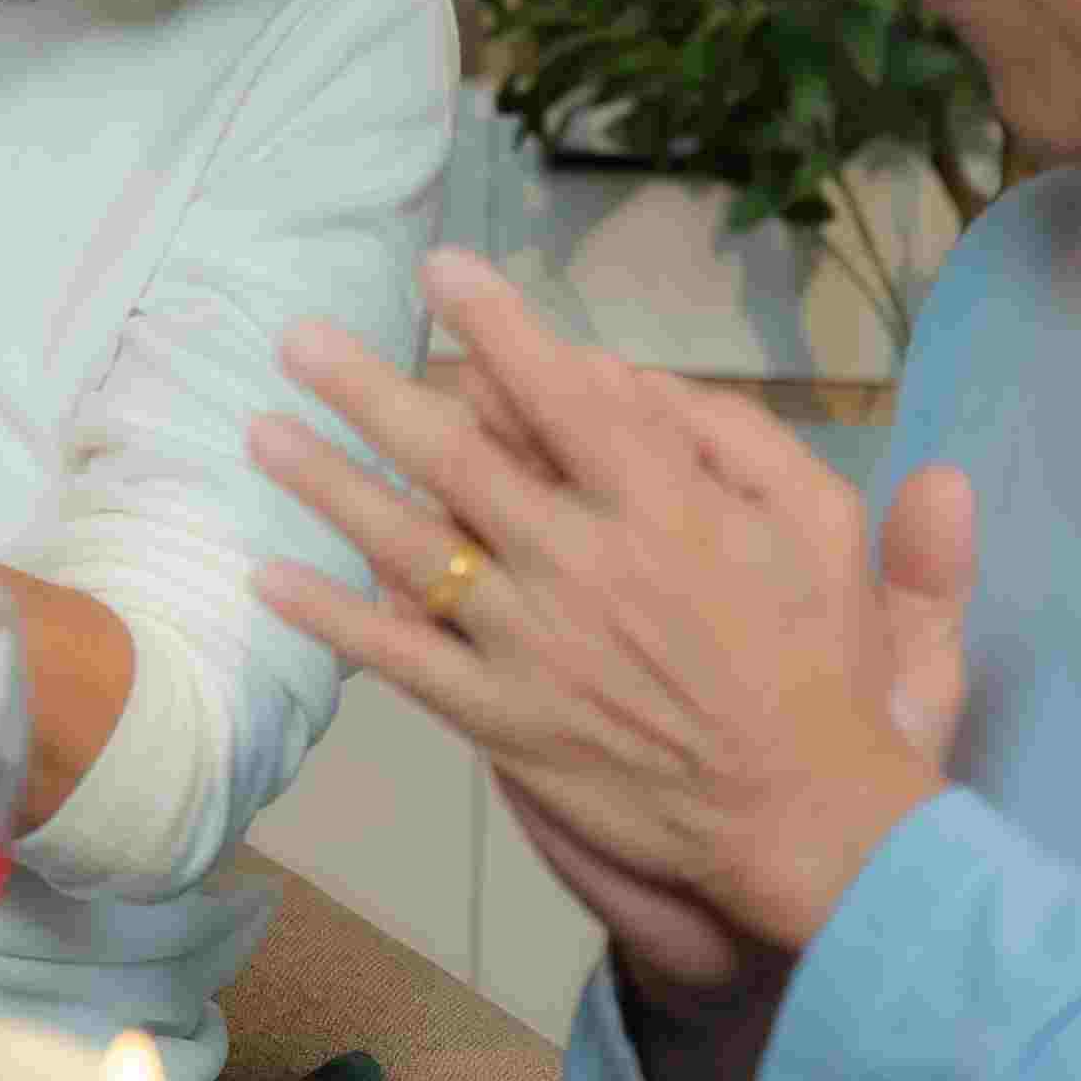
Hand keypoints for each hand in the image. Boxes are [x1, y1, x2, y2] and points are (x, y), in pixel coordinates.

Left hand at [250, 252, 977, 974]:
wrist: (800, 809)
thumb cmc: (818, 656)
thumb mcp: (819, 520)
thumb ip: (733, 435)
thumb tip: (629, 379)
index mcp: (663, 506)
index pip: (562, 393)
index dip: (498, 326)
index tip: (440, 271)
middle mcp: (584, 564)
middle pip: (455, 457)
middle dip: (370, 390)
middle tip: (298, 339)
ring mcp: (534, 644)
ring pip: (409, 547)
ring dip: (328, 484)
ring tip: (262, 432)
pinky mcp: (503, 718)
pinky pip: (401, 659)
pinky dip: (332, 619)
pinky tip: (269, 577)